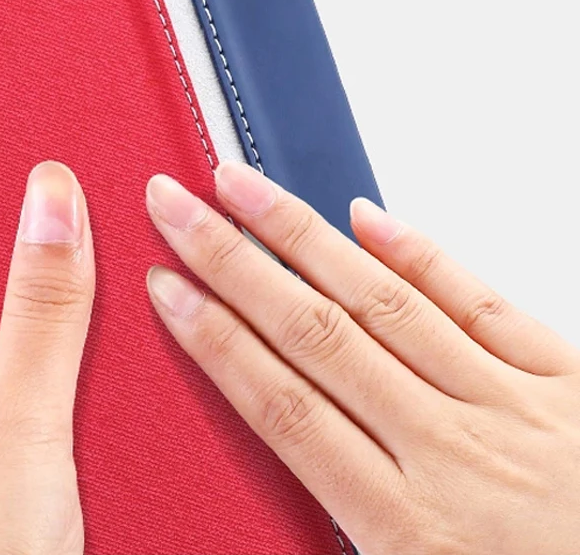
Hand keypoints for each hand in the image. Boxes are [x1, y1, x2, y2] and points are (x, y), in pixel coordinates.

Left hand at [0, 162, 93, 554]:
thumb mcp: (17, 429)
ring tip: (123, 328)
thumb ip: (40, 315)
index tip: (54, 208)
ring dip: (76, 358)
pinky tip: (123, 394)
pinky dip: (87, 402)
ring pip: (28, 376)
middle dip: (50, 304)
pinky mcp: (12, 493)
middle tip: (104, 267)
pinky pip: (51, 420)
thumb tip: (49, 205)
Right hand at [145, 161, 579, 553]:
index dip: (214, 338)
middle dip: (231, 260)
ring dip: (302, 236)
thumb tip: (288, 449)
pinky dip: (421, 252)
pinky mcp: (567, 380)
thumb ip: (348, 532)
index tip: (168, 286)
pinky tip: (369, 214)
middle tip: (177, 205)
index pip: (281, 406)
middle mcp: (451, 453)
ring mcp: (512, 406)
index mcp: (408, 529)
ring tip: (245, 187)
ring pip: (382, 302)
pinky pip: (484, 301)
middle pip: (314, 334)